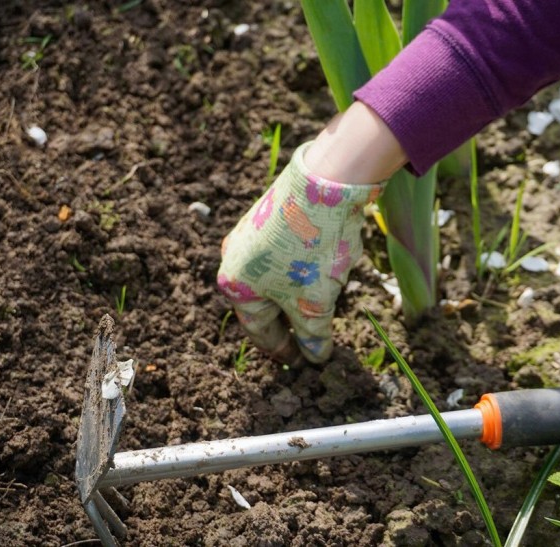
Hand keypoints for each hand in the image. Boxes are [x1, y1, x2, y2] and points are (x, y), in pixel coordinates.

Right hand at [217, 142, 384, 362]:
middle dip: (290, 322)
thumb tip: (315, 357)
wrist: (325, 182)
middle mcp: (234, 259)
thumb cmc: (312, 250)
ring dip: (298, 295)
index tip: (303, 362)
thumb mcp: (314, 304)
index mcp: (235, 286)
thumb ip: (313, 336)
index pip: (260, 331)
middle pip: (265, 304)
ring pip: (276, 279)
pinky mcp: (270, 216)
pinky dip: (301, 270)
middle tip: (312, 339)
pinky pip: (283, 256)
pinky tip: (324, 270)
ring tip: (323, 304)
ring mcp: (250, 235)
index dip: (284, 350)